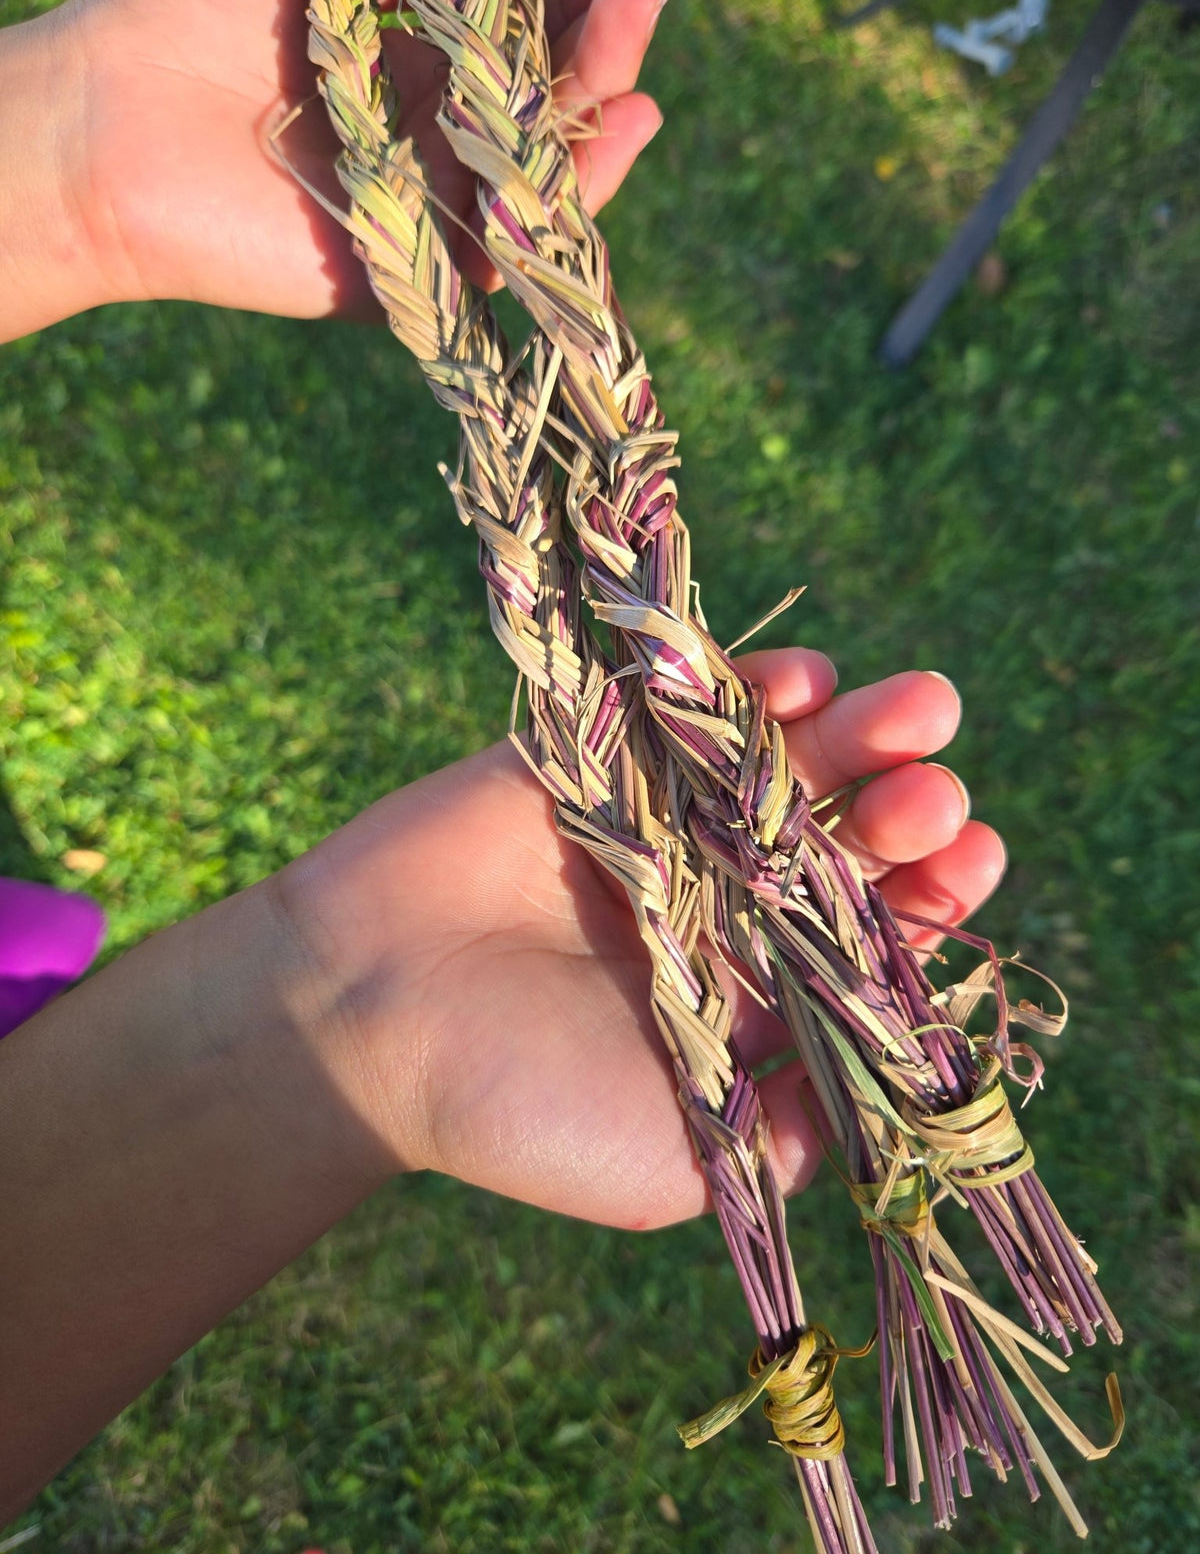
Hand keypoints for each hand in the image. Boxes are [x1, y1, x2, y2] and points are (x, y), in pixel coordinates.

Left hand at [64, 0, 678, 318]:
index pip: (523, 22)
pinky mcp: (416, 269)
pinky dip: (569, 191)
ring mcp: (428, 199)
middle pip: (548, 89)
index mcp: (406, 48)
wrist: (107, 115)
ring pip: (544, 165)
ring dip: (604, 100)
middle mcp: (428, 125)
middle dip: (611, 28)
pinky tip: (620, 127)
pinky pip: (511, 241)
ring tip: (642, 36)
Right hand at [281, 651, 1004, 1229]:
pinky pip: (688, 707)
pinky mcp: (599, 757)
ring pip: (786, 766)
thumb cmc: (516, 1105)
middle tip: (935, 799)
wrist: (360, 1016)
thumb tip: (886, 1095)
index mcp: (749, 1000)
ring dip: (860, 731)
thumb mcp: (676, 1165)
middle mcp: (718, 908)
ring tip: (916, 706)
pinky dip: (750, 687)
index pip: (872, 942)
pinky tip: (801, 682)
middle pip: (846, 845)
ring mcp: (661, 825)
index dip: (935, 902)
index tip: (970, 868)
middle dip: (909, 813)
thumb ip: (786, 1133)